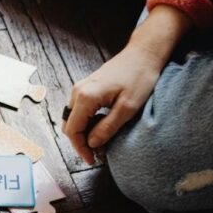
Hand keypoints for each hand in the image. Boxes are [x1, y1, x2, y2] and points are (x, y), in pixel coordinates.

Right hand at [63, 4, 190, 163]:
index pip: (73, 131)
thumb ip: (107, 128)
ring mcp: (80, 88)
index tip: (92, 160)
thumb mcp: (128, 108)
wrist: (143, 53)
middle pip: (69, 126)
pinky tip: (100, 126)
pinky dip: (86, 123)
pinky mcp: (85, 87)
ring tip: (100, 141)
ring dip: (83, 133)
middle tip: (97, 153)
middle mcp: (77, 92)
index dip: (80, 149)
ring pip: (73, 119)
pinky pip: (78, 111)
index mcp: (85, 97)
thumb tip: (92, 144)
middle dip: (81, 142)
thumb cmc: (139, 77)